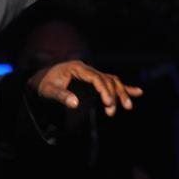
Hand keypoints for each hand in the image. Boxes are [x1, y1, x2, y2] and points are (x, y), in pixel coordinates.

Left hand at [27, 60, 142, 116]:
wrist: (40, 80)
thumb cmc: (44, 85)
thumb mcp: (48, 90)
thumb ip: (61, 95)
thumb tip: (75, 103)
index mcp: (77, 67)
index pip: (96, 77)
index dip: (104, 90)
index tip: (108, 103)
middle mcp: (86, 68)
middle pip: (106, 78)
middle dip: (113, 94)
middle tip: (112, 110)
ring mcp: (91, 73)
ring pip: (112, 80)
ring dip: (120, 92)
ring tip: (128, 106)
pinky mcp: (93, 80)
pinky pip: (111, 82)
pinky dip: (124, 88)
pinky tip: (138, 92)